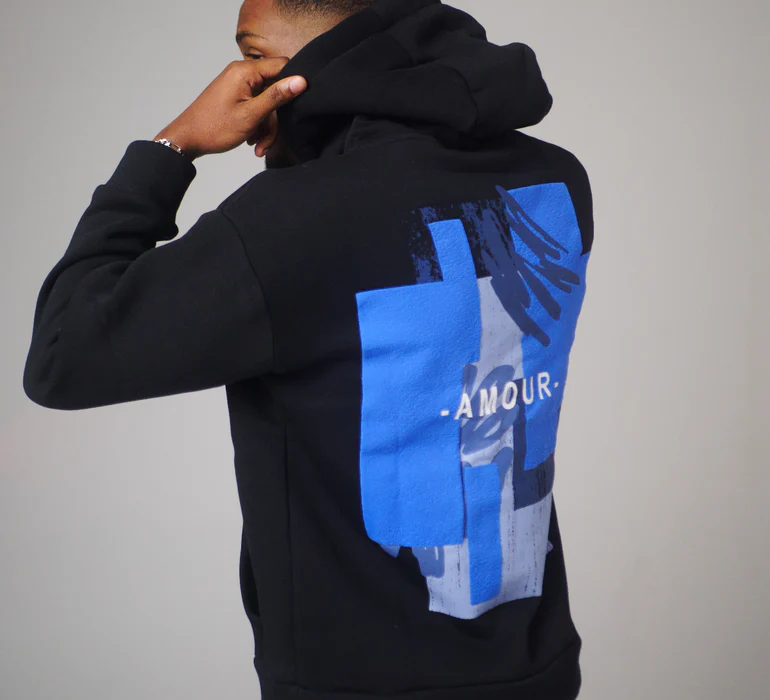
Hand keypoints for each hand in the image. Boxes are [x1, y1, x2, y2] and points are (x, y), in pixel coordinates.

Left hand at [153, 58, 306, 159]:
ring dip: (266, 128)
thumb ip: (277, 97)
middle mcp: (242, 73)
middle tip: (268, 141)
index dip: (293, 83)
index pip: (282, 65)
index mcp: (245, 71)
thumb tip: (301, 81)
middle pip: (275, 90)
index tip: (299, 105)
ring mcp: (239, 85)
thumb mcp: (250, 115)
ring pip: (267, 104)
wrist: (187, 139)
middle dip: (275, 119)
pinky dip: (257, 125)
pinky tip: (252, 141)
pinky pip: (256, 107)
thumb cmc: (214, 127)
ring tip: (258, 147)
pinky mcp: (237, 96)